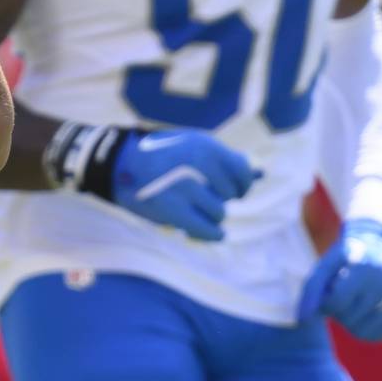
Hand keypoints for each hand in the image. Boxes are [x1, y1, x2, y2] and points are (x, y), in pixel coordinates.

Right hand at [111, 131, 258, 242]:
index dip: (243, 185)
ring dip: (212, 215)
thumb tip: (261, 174)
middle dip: (222, 199)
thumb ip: (226, 160)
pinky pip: (206, 229)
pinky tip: (215, 233)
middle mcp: (199, 165)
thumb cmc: (161, 156)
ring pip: (219, 212)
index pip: (243, 172)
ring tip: (197, 211)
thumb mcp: (193, 147)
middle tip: (207, 200)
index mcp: (206, 146)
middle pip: (230, 195)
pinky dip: (212, 234)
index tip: (235, 191)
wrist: (120, 165)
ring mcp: (185, 188)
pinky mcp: (172, 209)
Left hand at [298, 220, 381, 341]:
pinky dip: (368, 330)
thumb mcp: (326, 265)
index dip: (327, 304)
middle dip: (338, 313)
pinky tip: (364, 314)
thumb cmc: (347, 258)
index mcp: (366, 266)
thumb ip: (312, 290)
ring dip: (350, 323)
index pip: (337, 303)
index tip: (329, 295)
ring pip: (364, 332)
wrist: (380, 244)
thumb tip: (303, 320)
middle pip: (350, 319)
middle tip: (342, 297)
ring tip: (352, 304)